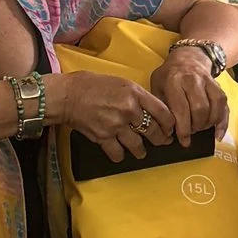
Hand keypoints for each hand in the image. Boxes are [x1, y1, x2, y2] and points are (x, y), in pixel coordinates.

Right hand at [50, 71, 172, 162]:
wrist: (67, 95)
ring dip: (141, 150)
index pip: (163, 112)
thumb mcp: (121, 82)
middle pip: (153, 131)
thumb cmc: (92, 85)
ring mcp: (116, 125)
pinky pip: (118, 153)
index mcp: (135, 93)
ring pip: (138, 146)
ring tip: (140, 151)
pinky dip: (120, 155)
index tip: (170, 129)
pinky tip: (119, 152)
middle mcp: (129, 109)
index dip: (169, 124)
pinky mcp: (103, 137)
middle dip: (159, 139)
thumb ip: (137, 96)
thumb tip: (151, 110)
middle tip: (160, 141)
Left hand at [151, 37, 221, 143]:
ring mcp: (207, 81)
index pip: (181, 109)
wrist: (188, 58)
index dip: (183, 129)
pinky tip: (218, 133)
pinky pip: (224, 104)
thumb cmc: (169, 76)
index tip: (183, 141)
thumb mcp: (157, 86)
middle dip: (196, 127)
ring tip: (200, 129)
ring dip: (208, 124)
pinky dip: (222, 121)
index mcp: (173, 81)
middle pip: (199, 109)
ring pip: (214, 107)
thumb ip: (161, 107)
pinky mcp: (218, 85)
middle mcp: (192, 80)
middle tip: (190, 133)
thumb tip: (166, 132)